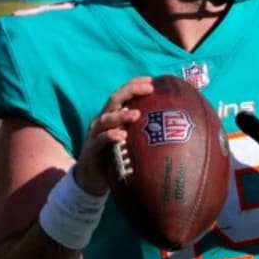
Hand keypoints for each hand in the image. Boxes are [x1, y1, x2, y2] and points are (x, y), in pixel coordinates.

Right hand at [73, 76, 153, 195]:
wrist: (91, 178)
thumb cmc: (114, 157)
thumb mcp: (128, 141)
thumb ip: (140, 131)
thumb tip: (168, 127)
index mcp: (111, 116)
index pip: (122, 95)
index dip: (134, 85)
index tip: (151, 80)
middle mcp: (102, 121)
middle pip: (114, 100)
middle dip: (131, 91)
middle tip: (148, 89)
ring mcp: (94, 135)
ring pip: (105, 119)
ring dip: (120, 115)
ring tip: (136, 114)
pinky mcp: (91, 150)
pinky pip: (100, 141)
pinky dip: (110, 136)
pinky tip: (121, 135)